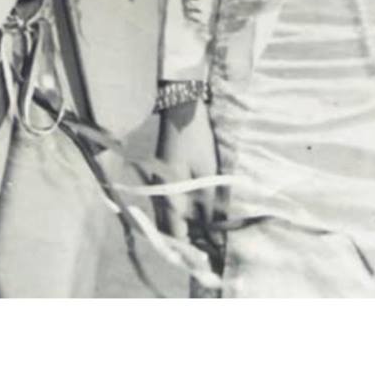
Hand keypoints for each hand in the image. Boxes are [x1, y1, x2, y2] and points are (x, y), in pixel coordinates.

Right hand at [154, 96, 224, 263]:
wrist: (181, 111)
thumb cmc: (196, 141)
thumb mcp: (207, 174)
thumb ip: (209, 206)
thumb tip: (214, 235)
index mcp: (167, 200)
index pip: (177, 238)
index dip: (193, 253)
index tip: (211, 263)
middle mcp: (160, 199)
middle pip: (173, 233)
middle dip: (192, 246)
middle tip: (214, 256)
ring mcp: (161, 191)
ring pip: (173, 222)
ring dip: (191, 233)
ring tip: (213, 242)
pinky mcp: (165, 183)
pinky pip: (174, 209)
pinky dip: (188, 218)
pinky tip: (203, 220)